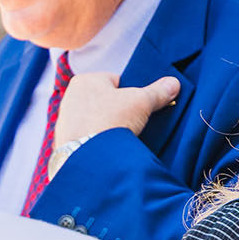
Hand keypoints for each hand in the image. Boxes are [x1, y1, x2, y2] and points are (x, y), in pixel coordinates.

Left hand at [48, 72, 180, 176]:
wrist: (89, 158)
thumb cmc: (110, 121)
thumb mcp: (141, 102)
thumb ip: (158, 92)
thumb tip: (173, 84)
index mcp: (84, 81)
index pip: (116, 81)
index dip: (132, 93)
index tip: (139, 105)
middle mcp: (69, 98)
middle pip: (106, 101)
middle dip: (120, 110)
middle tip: (133, 121)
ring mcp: (65, 121)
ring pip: (97, 119)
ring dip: (109, 125)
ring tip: (122, 135)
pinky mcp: (65, 142)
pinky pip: (89, 136)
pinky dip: (99, 140)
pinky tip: (109, 146)